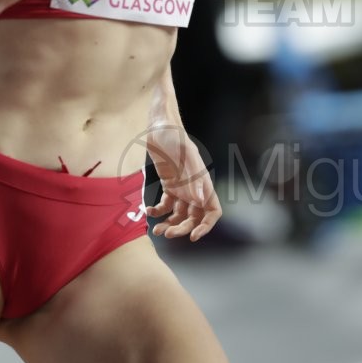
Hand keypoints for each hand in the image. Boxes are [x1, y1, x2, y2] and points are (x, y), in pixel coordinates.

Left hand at [146, 124, 221, 241]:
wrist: (160, 126)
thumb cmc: (174, 137)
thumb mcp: (185, 155)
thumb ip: (193, 178)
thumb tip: (200, 201)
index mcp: (203, 183)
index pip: (213, 210)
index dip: (206, 226)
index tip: (193, 235)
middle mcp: (194, 188)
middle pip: (194, 217)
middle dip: (182, 228)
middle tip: (167, 233)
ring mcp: (182, 187)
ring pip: (180, 215)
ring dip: (170, 224)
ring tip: (156, 229)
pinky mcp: (169, 185)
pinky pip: (166, 205)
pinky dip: (158, 211)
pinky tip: (148, 211)